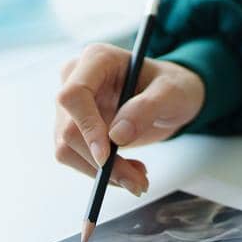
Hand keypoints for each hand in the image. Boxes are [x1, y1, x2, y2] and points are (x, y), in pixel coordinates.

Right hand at [53, 42, 205, 195]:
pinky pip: (76, 158)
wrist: (172, 97)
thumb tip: (116, 135)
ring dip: (102, 174)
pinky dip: (102, 173)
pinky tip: (129, 170)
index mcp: (97, 59)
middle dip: (101, 163)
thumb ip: (148, 107)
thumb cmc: (174, 85)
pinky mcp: (74, 128)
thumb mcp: (173, 91)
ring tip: (138, 178)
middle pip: (69, 129)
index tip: (106, 157)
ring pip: (68, 149)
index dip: (86, 127)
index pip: (74, 94)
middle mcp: (76, 79)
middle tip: (138, 182)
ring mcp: (71, 106)